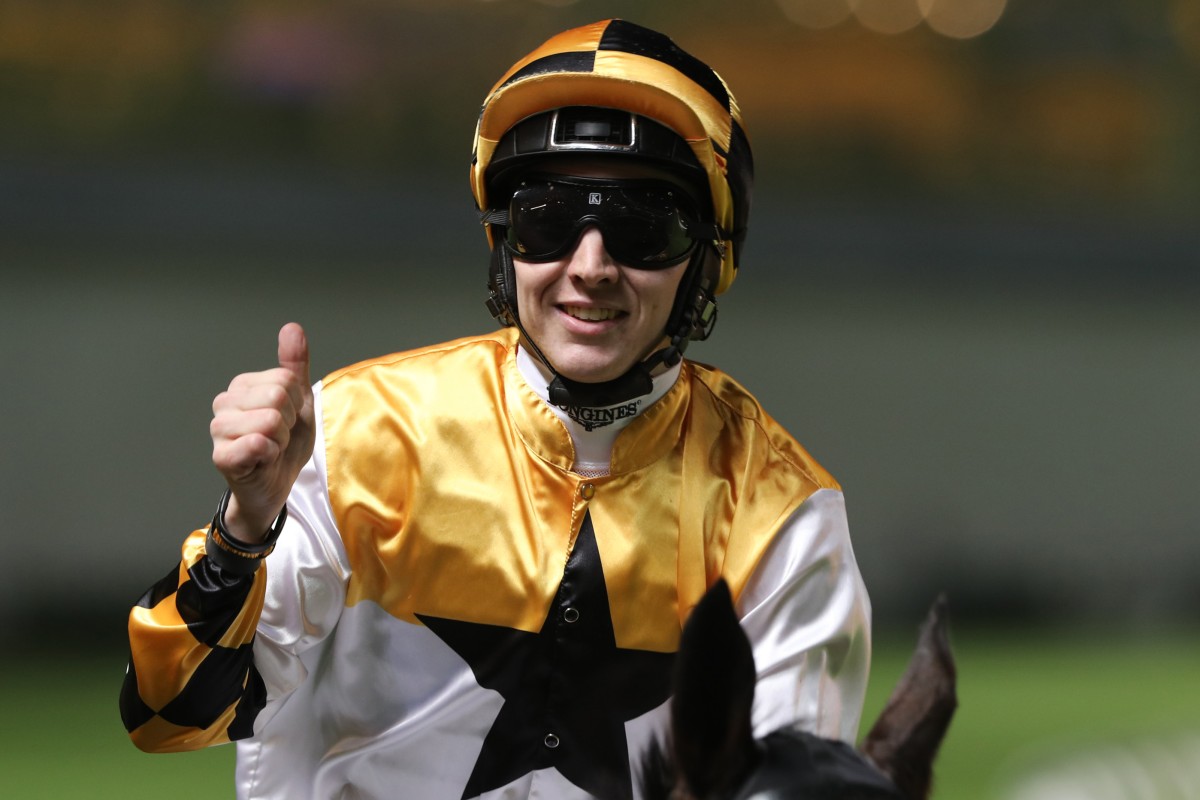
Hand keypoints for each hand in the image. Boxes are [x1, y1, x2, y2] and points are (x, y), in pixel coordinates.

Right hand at [210, 322, 314, 542]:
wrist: (277, 484)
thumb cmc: (285, 442)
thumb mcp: (298, 400)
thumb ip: (294, 365)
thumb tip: (292, 328)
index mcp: (241, 386)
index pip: (286, 379)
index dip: (295, 404)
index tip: (286, 421)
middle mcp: (224, 402)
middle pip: (277, 396)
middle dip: (288, 422)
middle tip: (278, 437)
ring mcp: (219, 429)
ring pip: (269, 420)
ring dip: (280, 440)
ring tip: (270, 449)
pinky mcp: (221, 456)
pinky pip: (257, 443)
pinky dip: (271, 455)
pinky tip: (262, 461)